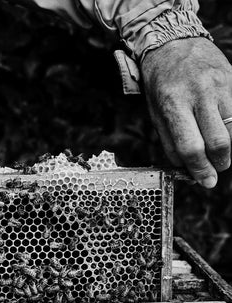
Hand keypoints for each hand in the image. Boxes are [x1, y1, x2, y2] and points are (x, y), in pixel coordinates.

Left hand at [142, 37, 231, 187]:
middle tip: (215, 168)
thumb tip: (186, 170)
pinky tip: (226, 133)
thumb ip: (170, 142)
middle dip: (219, 163)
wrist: (174, 44)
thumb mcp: (155, 113)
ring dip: (230, 148)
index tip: (206, 182)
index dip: (200, 169)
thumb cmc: (161, 84)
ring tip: (220, 152)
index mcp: (173, 104)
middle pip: (219, 141)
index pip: (190, 147)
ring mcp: (221, 86)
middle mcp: (199, 94)